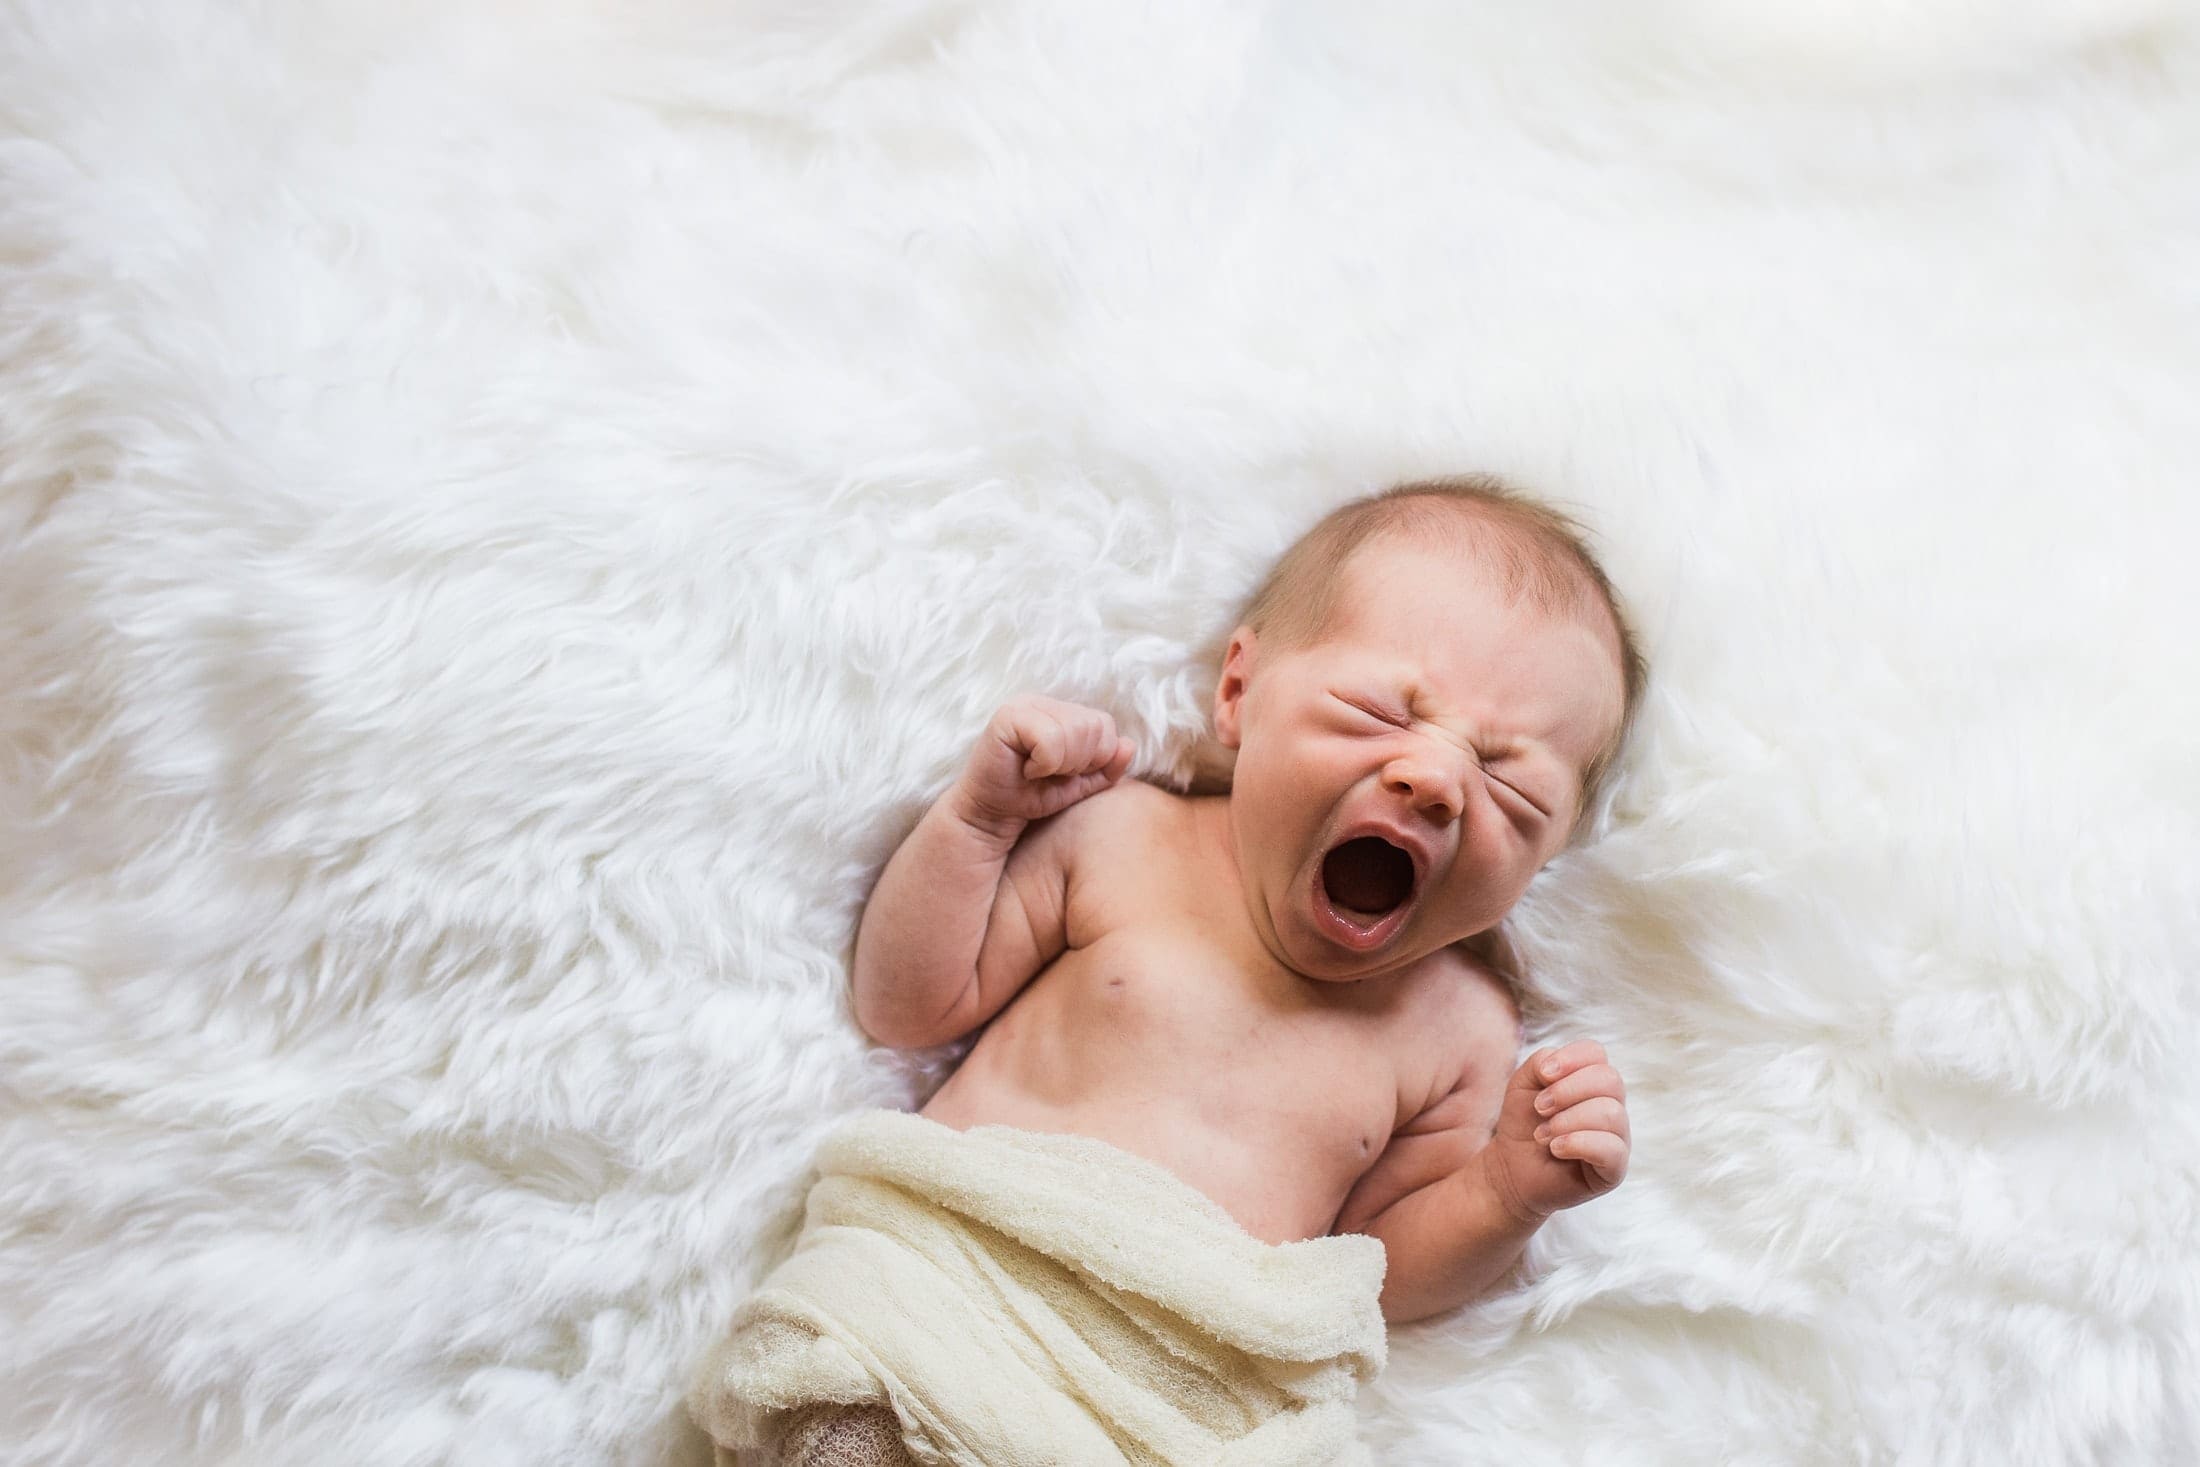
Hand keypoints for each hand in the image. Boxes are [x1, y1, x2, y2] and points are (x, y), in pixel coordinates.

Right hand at [954, 695, 1134, 830]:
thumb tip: (1129, 745)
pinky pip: (1050, 740)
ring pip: (1075, 732)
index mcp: (1063, 712)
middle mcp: (1044, 701)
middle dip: (1079, 762)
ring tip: (1039, 772)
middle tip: (1050, 773)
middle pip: (1094, 727)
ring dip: (1061, 764)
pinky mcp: (1008, 717)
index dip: (1095, 758)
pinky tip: (1027, 769)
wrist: (992, 814)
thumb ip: (1107, 767)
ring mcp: (1024, 704)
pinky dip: (1045, 763)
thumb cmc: (1032, 796)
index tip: (1066, 773)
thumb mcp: (1079, 784)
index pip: (1105, 725)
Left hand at [1480, 1040, 1629, 1223]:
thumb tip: (1555, 1066)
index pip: (1597, 1054)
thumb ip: (1540, 1061)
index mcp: (1592, 1081)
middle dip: (1567, 1091)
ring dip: (1567, 1121)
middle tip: (1540, 1108)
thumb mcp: (1523, 1083)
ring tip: (1542, 1135)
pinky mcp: (1615, 1168)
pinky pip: (1612, 1149)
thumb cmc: (1523, 1123)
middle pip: (1610, 1080)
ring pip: (1611, 1113)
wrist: (1512, 1168)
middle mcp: (1611, 1105)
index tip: (1543, 1075)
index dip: (1570, 1059)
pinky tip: (1556, 1148)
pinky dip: (1578, 1143)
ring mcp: (1617, 1137)